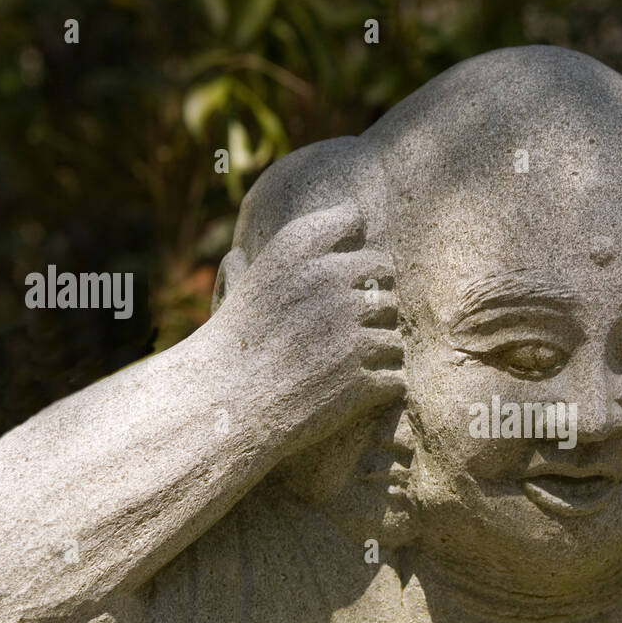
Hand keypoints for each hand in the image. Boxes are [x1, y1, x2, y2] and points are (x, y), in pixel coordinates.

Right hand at [217, 200, 404, 445]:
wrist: (225, 402)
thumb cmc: (237, 343)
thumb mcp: (249, 285)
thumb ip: (278, 255)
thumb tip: (273, 243)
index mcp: (297, 252)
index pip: (354, 220)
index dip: (354, 249)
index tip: (347, 274)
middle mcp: (328, 282)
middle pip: (386, 283)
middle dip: (374, 307)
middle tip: (348, 331)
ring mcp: (349, 332)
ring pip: (394, 335)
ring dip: (379, 352)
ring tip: (348, 366)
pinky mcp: (361, 378)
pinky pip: (395, 376)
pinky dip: (382, 387)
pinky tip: (356, 390)